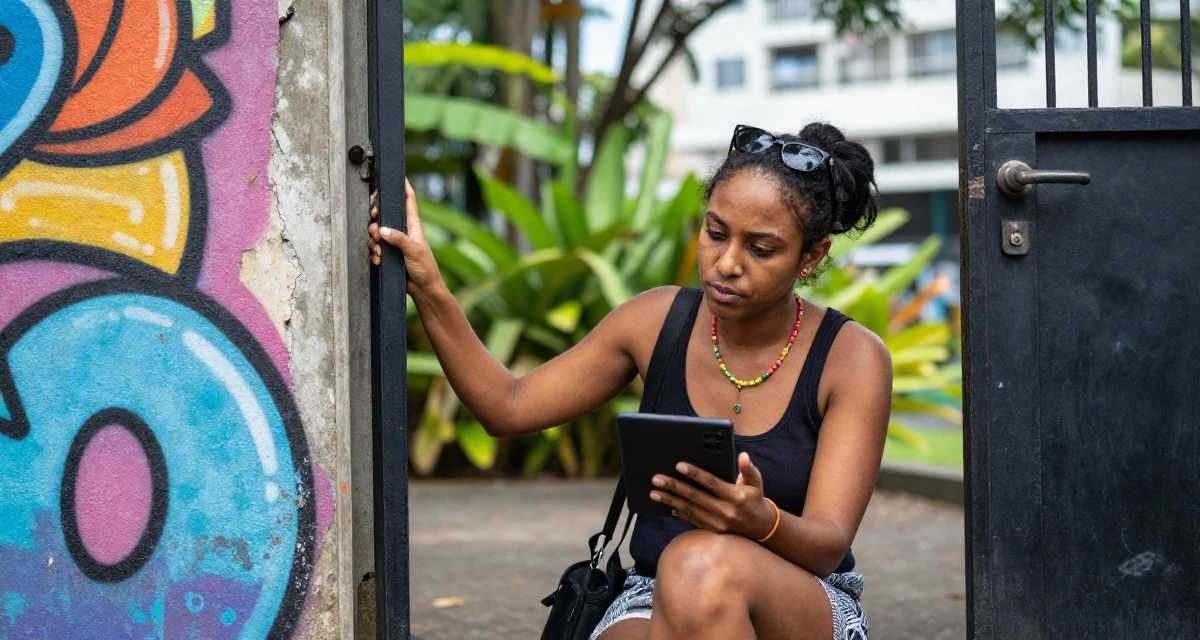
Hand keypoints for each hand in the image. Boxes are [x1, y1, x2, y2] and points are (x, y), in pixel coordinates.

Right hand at [368, 179, 443, 295]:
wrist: (424, 290)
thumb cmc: (426, 269)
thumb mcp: (414, 251)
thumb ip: (398, 239)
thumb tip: (382, 229)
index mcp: (413, 226)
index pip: (409, 201)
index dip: (404, 187)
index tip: (398, 176)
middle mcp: (403, 231)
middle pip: (384, 215)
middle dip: (376, 219)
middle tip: (374, 227)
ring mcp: (395, 243)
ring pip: (376, 232)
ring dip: (374, 241)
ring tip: (379, 251)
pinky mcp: (389, 254)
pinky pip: (375, 248)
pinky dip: (374, 253)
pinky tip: (379, 260)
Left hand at [649, 452, 776, 539]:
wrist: (761, 527)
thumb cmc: (755, 498)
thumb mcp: (756, 482)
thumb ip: (749, 469)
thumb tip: (742, 456)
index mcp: (735, 496)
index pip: (711, 483)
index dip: (695, 474)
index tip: (679, 465)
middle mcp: (725, 511)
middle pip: (695, 497)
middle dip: (674, 487)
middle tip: (657, 479)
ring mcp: (717, 523)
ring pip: (690, 510)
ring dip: (670, 500)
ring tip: (654, 492)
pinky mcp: (712, 530)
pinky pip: (692, 520)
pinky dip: (679, 512)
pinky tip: (667, 504)